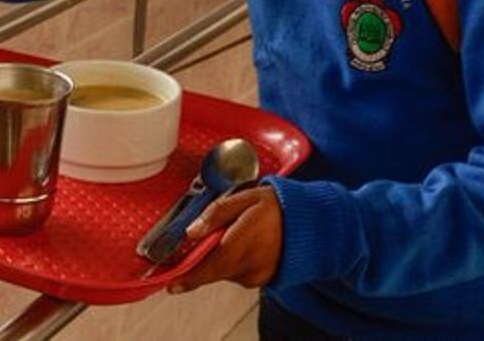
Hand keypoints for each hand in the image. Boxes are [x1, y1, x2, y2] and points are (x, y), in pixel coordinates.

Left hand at [167, 186, 282, 293]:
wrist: (311, 223)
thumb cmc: (278, 206)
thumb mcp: (245, 198)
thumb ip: (216, 214)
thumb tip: (191, 232)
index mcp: (241, 244)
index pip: (208, 267)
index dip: (188, 277)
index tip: (171, 284)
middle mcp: (248, 266)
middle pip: (213, 271)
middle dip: (201, 261)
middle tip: (203, 242)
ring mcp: (256, 275)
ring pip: (224, 271)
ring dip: (220, 258)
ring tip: (235, 233)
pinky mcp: (262, 280)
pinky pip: (237, 273)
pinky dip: (234, 261)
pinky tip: (244, 243)